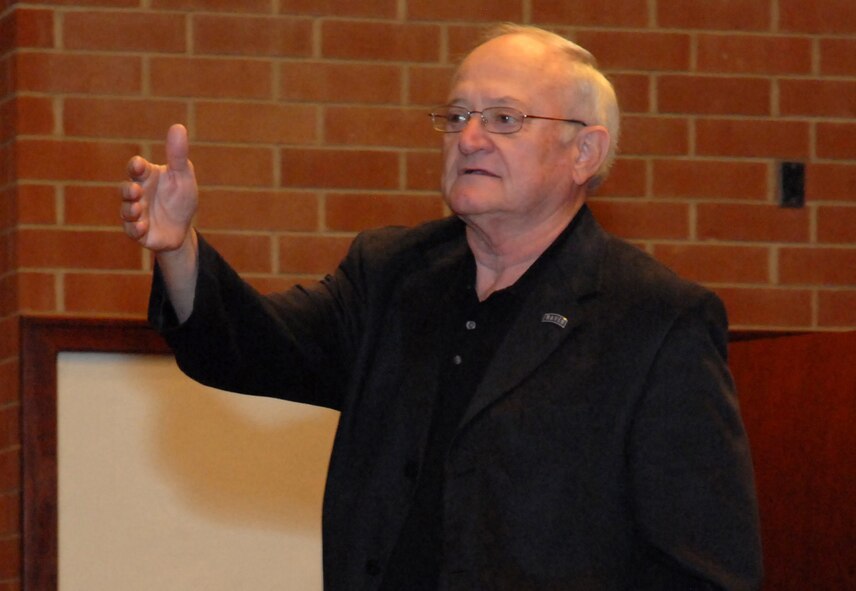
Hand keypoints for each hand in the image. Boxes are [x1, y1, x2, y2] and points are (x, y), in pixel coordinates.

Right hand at [121, 124, 197, 252]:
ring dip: (131, 210)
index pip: (136, 168)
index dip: (136, 166)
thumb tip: (179, 126)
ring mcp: (136, 213)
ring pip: (126, 210)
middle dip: (129, 190)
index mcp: (147, 177)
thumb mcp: (183, 176)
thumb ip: (178, 155)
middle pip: (127, 189)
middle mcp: (138, 194)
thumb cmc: (180, 198)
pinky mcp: (138, 231)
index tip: (139, 165)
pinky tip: (142, 227)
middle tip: (136, 190)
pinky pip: (132, 230)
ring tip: (138, 209)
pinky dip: (135, 228)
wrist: (182, 229)